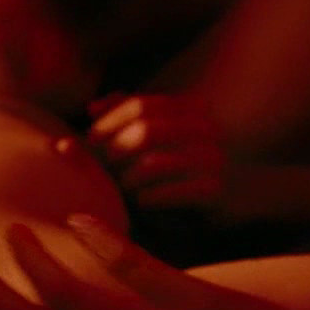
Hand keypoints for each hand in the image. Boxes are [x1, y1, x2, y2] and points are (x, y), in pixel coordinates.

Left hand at [83, 93, 228, 210]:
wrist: (218, 204)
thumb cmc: (169, 169)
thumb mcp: (144, 139)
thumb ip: (120, 117)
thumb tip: (92, 108)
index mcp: (190, 109)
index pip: (140, 106)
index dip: (109, 123)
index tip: (91, 142)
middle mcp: (206, 130)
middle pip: (145, 132)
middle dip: (116, 152)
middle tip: (104, 169)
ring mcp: (213, 159)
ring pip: (153, 164)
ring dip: (127, 179)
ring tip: (121, 188)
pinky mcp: (213, 191)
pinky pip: (169, 193)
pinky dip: (146, 198)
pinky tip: (140, 202)